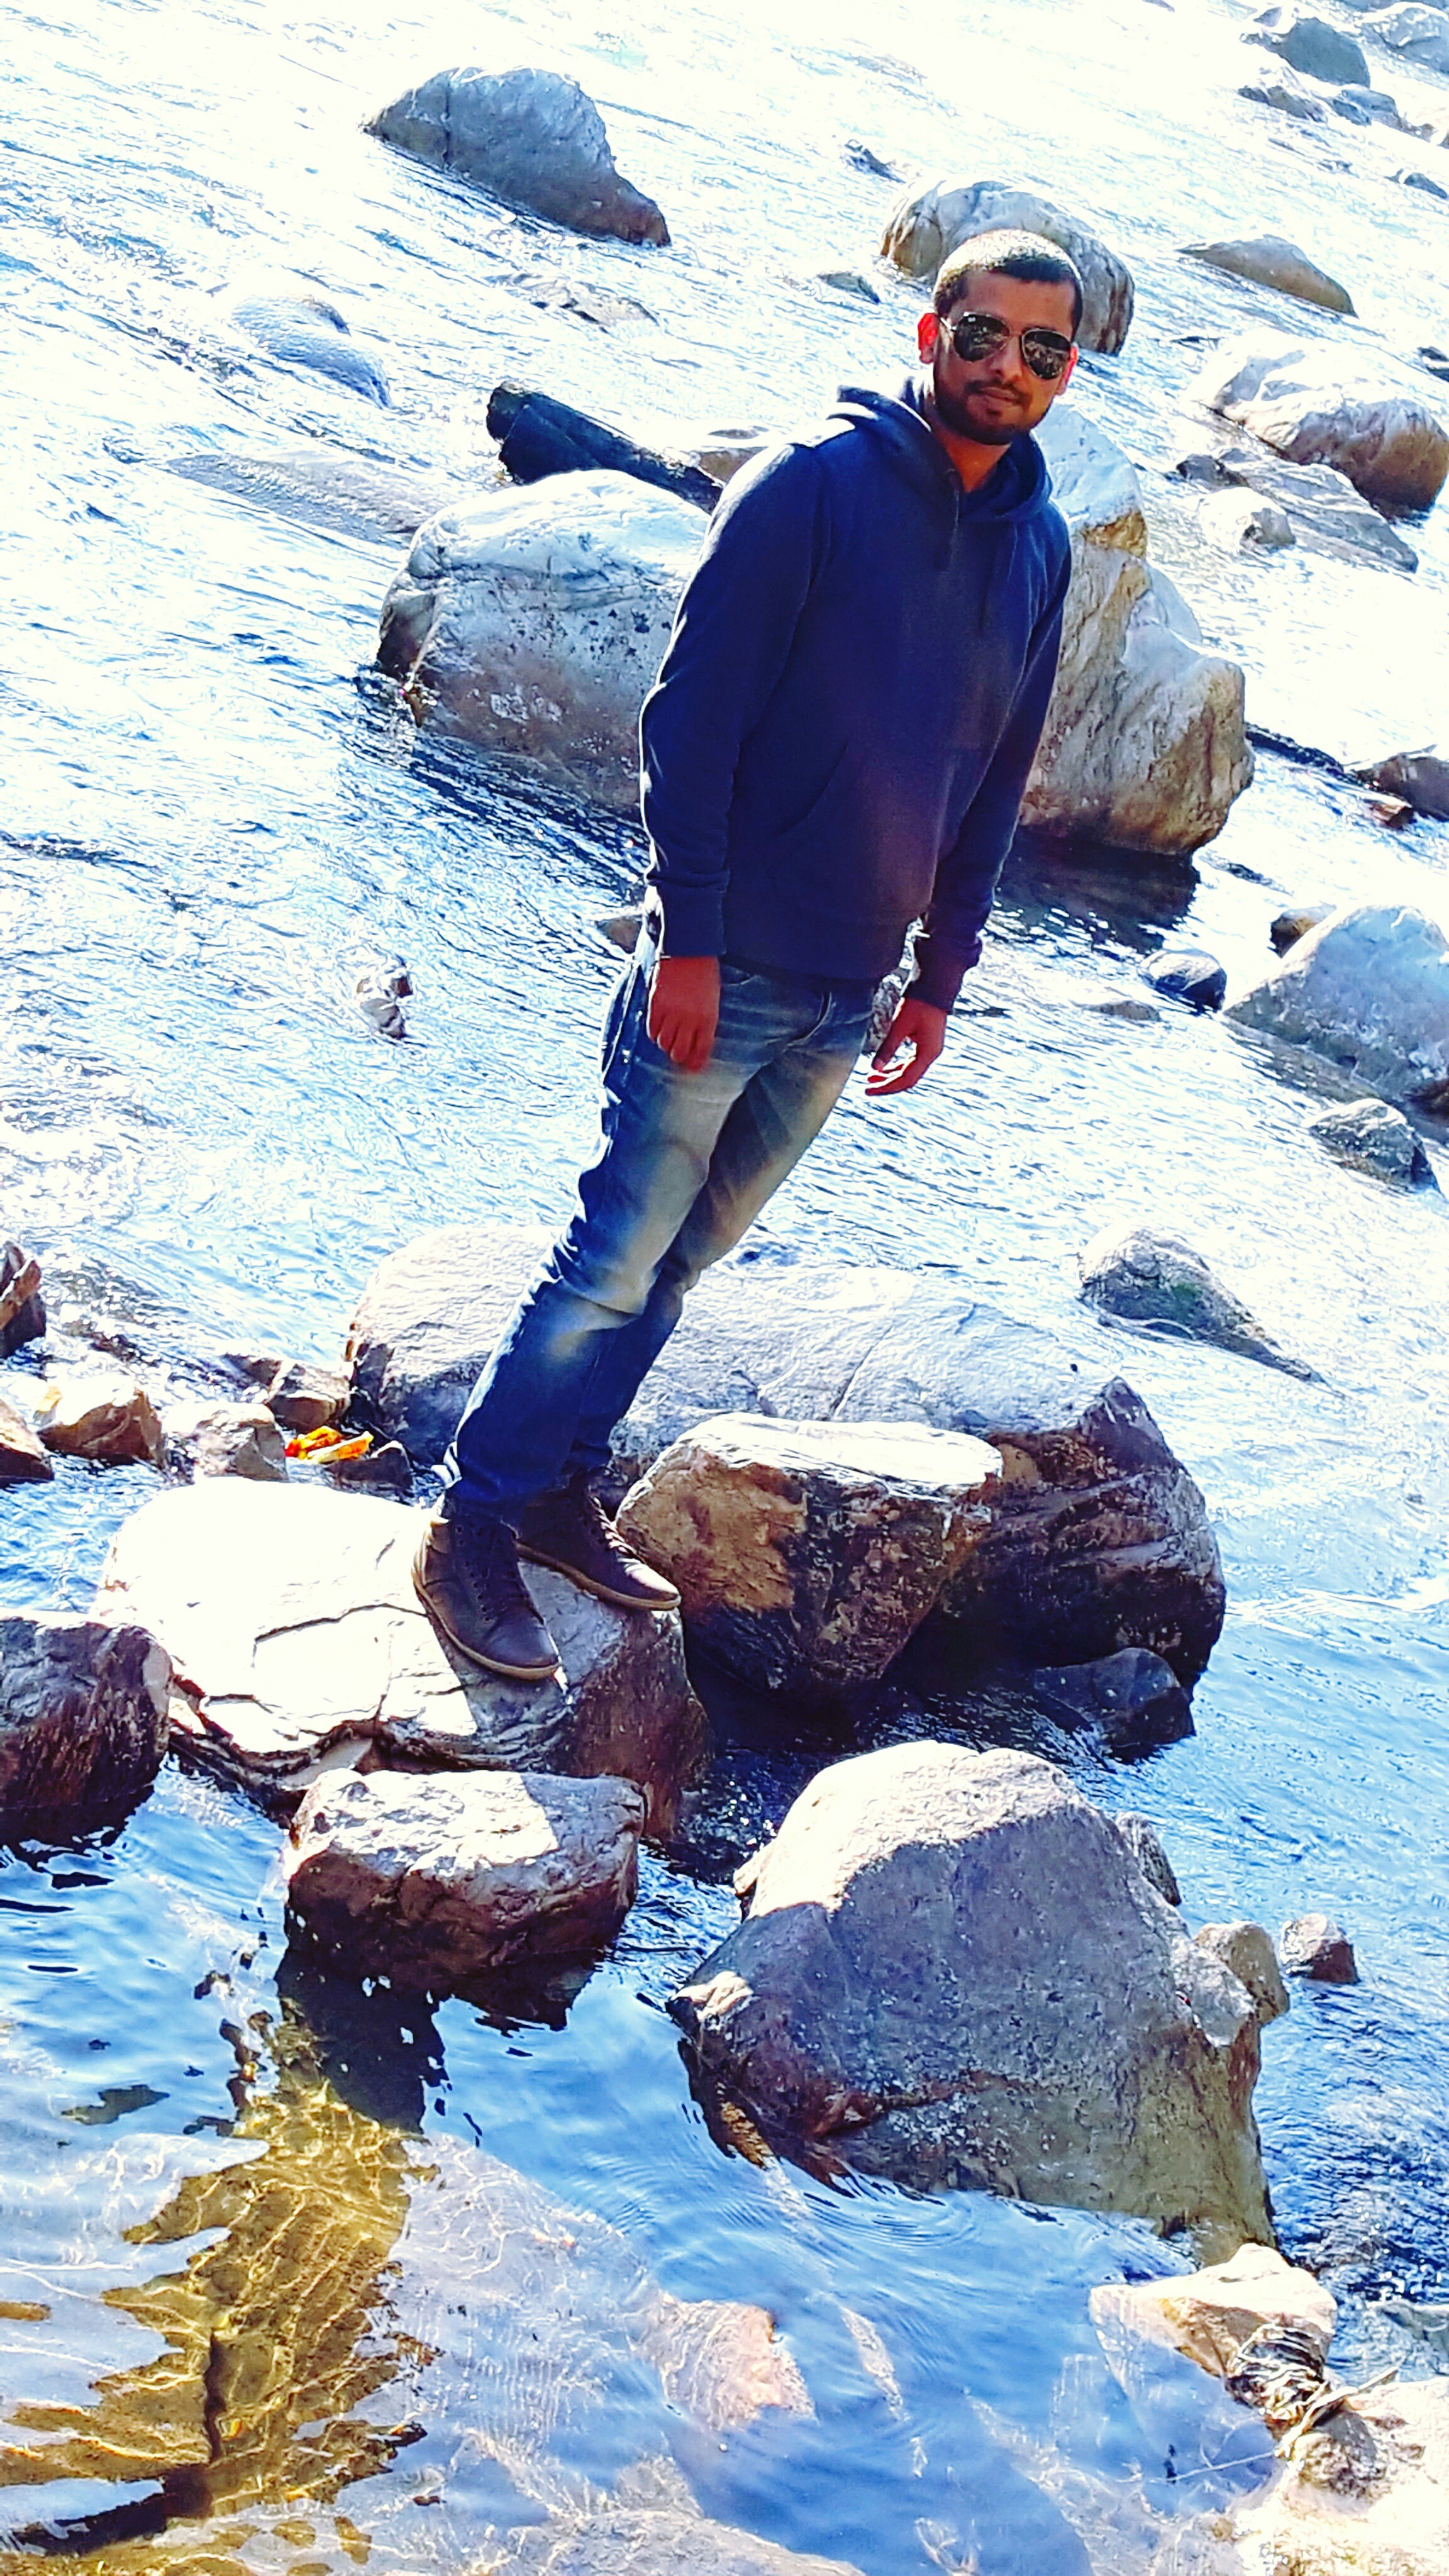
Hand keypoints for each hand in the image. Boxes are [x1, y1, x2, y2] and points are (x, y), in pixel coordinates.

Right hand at [647, 953, 719, 1071]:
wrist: (689, 949)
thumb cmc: (705, 972)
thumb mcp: (712, 999)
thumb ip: (704, 1021)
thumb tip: (696, 1040)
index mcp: (708, 1019)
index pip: (701, 1051)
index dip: (695, 1063)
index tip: (693, 1069)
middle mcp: (690, 1019)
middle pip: (679, 1051)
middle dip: (679, 1057)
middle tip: (678, 1056)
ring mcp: (672, 1013)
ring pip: (664, 1043)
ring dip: (666, 1045)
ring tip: (668, 1040)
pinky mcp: (656, 1005)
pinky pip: (652, 1030)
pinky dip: (654, 1034)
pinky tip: (658, 1030)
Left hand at [865, 993, 947, 1096]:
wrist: (934, 984)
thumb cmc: (918, 1003)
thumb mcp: (899, 1026)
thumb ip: (887, 1048)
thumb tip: (874, 1068)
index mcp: (927, 1053)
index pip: (905, 1079)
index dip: (886, 1087)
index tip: (869, 1090)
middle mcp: (931, 1054)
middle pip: (908, 1078)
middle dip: (887, 1084)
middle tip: (867, 1087)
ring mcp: (930, 1048)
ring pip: (909, 1070)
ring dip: (891, 1075)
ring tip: (872, 1077)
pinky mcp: (926, 1042)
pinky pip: (911, 1061)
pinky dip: (897, 1066)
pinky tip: (884, 1066)